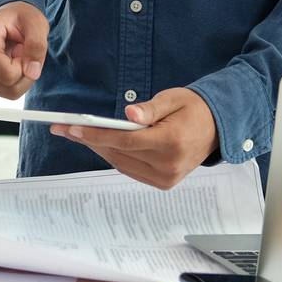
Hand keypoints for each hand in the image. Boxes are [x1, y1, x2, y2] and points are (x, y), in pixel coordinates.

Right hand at [0, 1, 48, 98]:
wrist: (13, 19)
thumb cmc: (22, 18)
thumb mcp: (36, 23)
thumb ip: (36, 45)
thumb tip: (31, 73)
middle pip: (4, 75)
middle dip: (23, 67)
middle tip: (22, 49)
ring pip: (8, 88)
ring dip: (22, 76)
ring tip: (18, 56)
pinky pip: (9, 92)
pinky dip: (20, 82)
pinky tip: (15, 65)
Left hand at [51, 87, 218, 188]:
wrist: (218, 128)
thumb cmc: (194, 108)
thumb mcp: (174, 98)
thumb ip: (150, 108)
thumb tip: (129, 114)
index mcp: (172, 142)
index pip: (125, 141)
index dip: (96, 134)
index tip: (72, 127)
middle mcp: (169, 165)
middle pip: (118, 154)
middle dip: (89, 140)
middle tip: (64, 129)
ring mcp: (167, 178)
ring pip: (121, 163)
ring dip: (97, 149)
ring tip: (75, 134)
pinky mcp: (164, 182)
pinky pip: (130, 169)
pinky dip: (113, 156)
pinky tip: (98, 143)